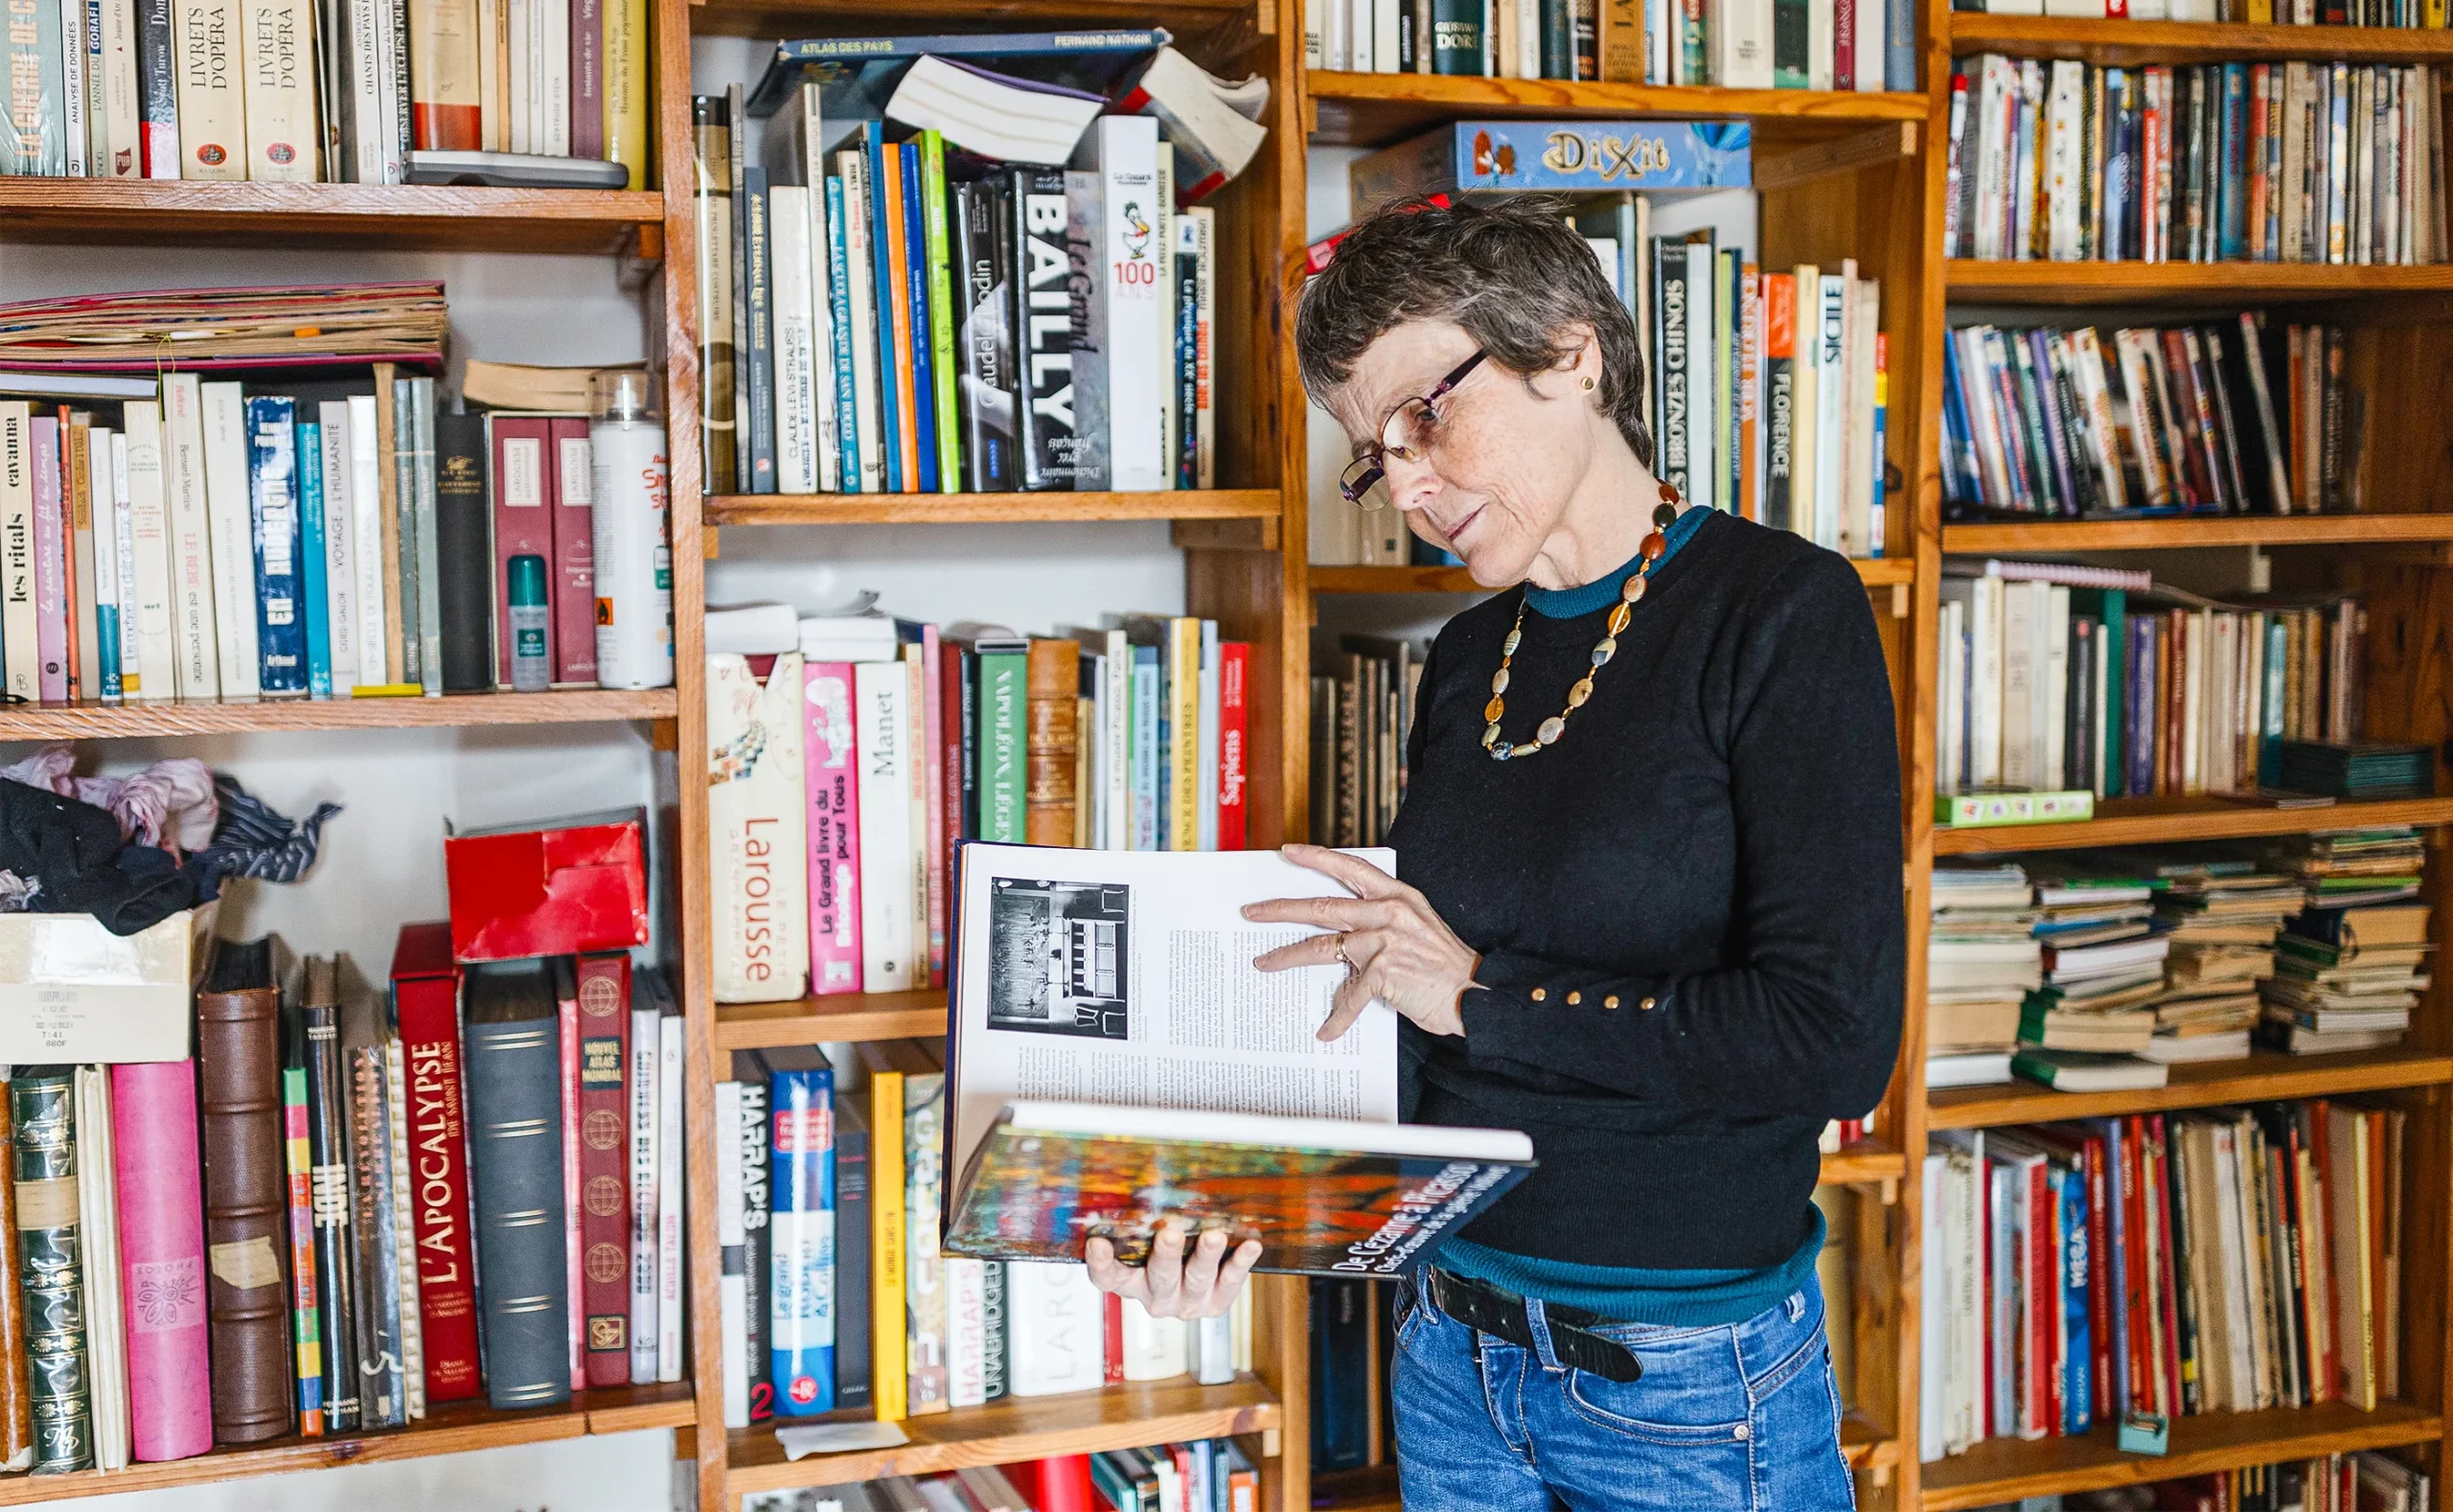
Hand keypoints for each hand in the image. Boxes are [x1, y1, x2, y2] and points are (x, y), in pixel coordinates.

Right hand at [1083, 1219, 1261, 1319]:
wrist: (1204, 1276)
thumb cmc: (1169, 1241)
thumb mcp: (1150, 1229)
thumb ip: (1143, 1209)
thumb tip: (1146, 1162)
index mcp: (1131, 1279)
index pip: (1108, 1276)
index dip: (1102, 1263)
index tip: (1098, 1242)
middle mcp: (1156, 1295)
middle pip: (1158, 1277)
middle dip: (1166, 1255)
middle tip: (1171, 1234)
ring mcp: (1187, 1302)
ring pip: (1195, 1280)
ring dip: (1205, 1257)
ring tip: (1214, 1236)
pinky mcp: (1216, 1303)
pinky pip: (1229, 1284)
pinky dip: (1239, 1264)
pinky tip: (1249, 1245)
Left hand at [1245, 843, 1476, 1041]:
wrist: (1476, 995)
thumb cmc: (1446, 966)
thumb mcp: (1419, 926)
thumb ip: (1384, 920)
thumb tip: (1343, 930)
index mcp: (1398, 896)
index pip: (1350, 869)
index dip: (1317, 858)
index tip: (1287, 852)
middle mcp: (1389, 913)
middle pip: (1322, 907)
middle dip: (1281, 909)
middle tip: (1253, 912)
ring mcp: (1384, 942)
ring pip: (1322, 948)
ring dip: (1286, 957)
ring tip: (1263, 963)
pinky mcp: (1383, 974)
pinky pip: (1348, 997)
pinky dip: (1336, 1018)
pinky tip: (1325, 1031)